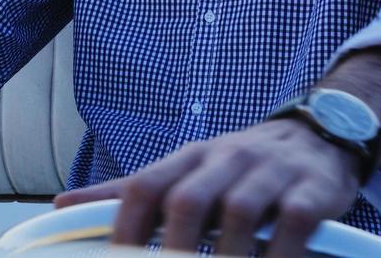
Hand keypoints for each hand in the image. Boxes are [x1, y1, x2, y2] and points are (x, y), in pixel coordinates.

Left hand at [52, 119, 362, 255]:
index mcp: (188, 157)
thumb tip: (63, 206)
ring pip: (239, 213)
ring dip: (225, 257)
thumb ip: (129, 194)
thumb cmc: (237, 167)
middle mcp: (225, 159)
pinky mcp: (310, 190)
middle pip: (187, 201)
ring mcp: (269, 172)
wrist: (317, 136)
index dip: (124, 229)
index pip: (144, 187)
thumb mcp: (184, 171)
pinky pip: (291, 223)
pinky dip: (277, 254)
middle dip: (173, 250)